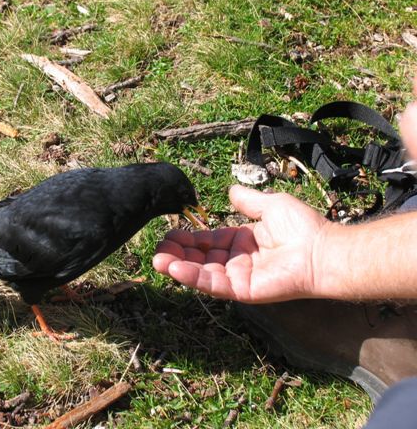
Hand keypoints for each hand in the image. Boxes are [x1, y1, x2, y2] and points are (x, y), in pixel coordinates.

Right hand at [153, 185, 332, 302]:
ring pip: (202, 272)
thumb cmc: (303, 227)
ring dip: (178, 266)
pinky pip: (213, 284)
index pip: (208, 241)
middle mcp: (237, 261)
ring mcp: (239, 277)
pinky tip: (175, 268)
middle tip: (158, 249)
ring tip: (158, 260)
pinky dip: (193, 277)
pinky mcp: (242, 290)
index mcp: (242, 242)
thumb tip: (230, 189)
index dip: (188, 238)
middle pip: (200, 258)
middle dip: (178, 253)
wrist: (323, 249)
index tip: (169, 233)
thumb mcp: (270, 205)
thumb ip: (248, 201)